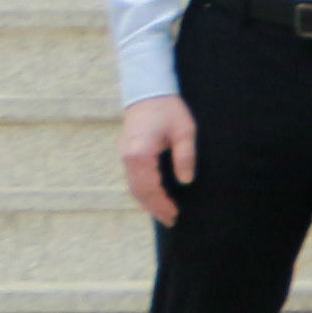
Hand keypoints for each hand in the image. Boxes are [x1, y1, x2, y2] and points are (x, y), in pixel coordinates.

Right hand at [118, 98, 198, 225]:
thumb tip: (186, 181)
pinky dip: (142, 192)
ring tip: (164, 214)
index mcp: (140, 154)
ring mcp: (125, 156)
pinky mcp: (127, 154)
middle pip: (138, 191)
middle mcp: (128, 158)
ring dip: (147, 202)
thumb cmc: (169, 110)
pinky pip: (133, 179)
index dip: (162, 203)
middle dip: (154, 208)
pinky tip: (153, 199)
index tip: (175, 214)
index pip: (149, 187)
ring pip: (133, 187)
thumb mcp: (185, 130)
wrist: (148, 91)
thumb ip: (185, 156)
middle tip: (171, 221)